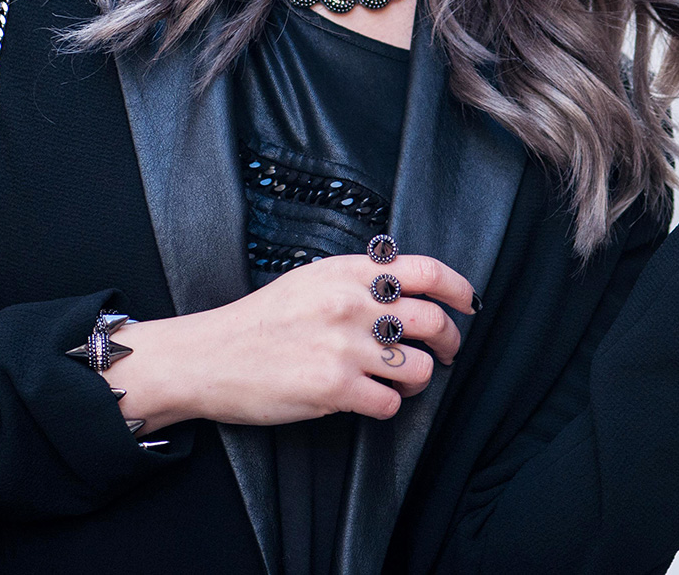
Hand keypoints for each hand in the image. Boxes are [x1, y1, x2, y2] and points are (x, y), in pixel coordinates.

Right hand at [102, 253, 476, 433]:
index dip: (459, 288)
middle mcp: (351, 304)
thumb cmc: (259, 322)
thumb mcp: (310, 280)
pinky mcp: (335, 388)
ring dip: (419, 380)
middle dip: (451, 342)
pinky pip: (391, 404)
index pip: (426, 271)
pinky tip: (369, 400)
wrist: (209, 356)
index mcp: (347, 273)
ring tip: (401, 381)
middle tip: (447, 353)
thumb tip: (407, 291)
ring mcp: (345, 347)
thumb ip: (357, 281)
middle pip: (434, 322)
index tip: (468, 304)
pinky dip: (387, 406)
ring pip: (420, 368)